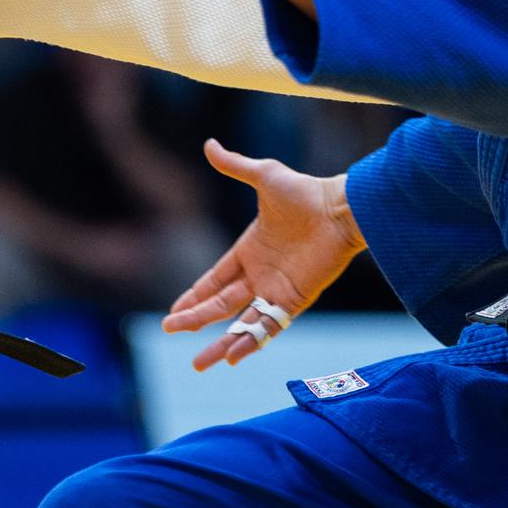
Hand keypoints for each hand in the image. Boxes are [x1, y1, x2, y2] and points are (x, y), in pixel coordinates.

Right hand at [162, 140, 364, 370]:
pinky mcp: (294, 300)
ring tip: (198, 364)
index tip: (174, 311)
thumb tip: (209, 144)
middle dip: (195, 318)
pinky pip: (268, 327)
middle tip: (168, 330)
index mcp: (248, 250)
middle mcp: (259, 274)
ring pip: (241, 322)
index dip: (194, 295)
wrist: (339, 209)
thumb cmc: (305, 191)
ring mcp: (276, 290)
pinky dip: (250, 342)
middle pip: (220, 303)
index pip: (214, 279)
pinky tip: (232, 357)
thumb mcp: (263, 176)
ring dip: (220, 342)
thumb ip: (235, 166)